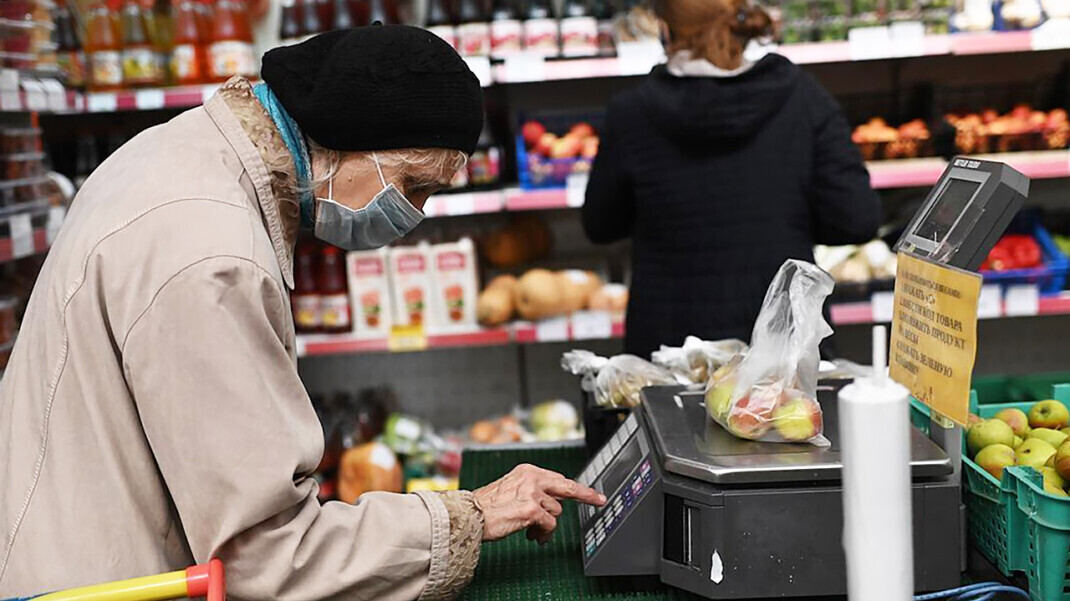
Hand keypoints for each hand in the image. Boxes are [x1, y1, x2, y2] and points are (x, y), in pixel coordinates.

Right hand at [474, 463, 605, 543]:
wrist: (470, 516)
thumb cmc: (486, 507)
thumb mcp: (511, 490)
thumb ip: (532, 492)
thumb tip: (553, 504)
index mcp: (526, 471)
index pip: (558, 478)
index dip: (578, 487)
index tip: (594, 493)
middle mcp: (531, 478)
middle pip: (566, 488)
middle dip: (585, 495)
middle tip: (599, 501)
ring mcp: (533, 493)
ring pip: (556, 512)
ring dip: (547, 525)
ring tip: (532, 532)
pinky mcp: (532, 509)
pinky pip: (549, 525)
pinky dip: (543, 533)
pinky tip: (532, 536)